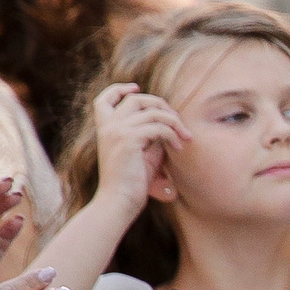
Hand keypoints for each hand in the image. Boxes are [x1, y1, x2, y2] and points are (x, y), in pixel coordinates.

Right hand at [89, 82, 188, 213]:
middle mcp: (108, 126)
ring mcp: (117, 131)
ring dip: (174, 122)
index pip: (104, 99)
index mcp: (105, 129)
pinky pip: (158, 127)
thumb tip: (169, 124)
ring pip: (152, 111)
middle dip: (162, 106)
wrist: (119, 201)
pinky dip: (173, 134)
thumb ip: (150, 135)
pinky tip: (178, 147)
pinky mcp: (128, 140)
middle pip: (137, 99)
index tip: (136, 88)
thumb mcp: (142, 152)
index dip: (120, 89)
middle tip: (178, 122)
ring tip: (185, 137)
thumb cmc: (132, 181)